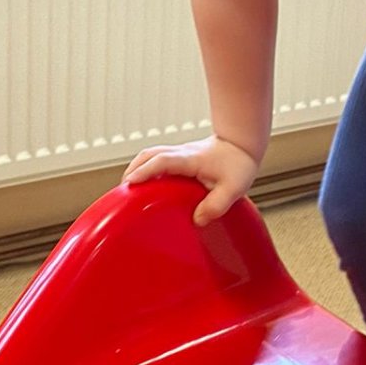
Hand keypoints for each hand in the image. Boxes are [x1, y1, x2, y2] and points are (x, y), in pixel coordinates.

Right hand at [122, 135, 259, 225]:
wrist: (242, 145)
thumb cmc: (238, 164)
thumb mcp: (233, 189)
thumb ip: (216, 205)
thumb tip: (197, 220)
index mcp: (191, 159)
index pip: (162, 161)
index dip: (145, 170)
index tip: (130, 182)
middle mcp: (181, 153)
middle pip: (148, 154)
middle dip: (132, 170)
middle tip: (123, 190)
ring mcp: (179, 153)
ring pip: (150, 154)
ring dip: (136, 168)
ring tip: (129, 188)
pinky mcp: (179, 157)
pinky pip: (156, 159)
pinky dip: (145, 168)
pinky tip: (146, 184)